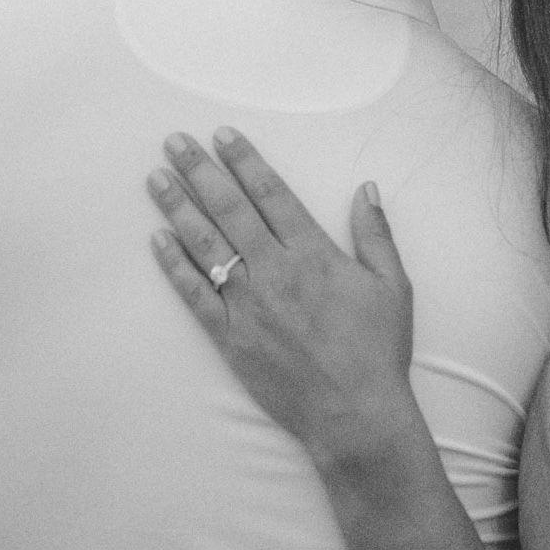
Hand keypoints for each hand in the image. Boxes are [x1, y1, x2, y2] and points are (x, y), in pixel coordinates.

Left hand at [148, 129, 419, 467]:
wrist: (355, 414)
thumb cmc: (378, 351)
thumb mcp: (393, 286)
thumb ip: (375, 233)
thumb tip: (366, 187)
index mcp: (315, 254)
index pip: (271, 193)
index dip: (244, 160)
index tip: (221, 135)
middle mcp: (276, 272)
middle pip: (229, 210)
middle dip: (199, 171)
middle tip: (173, 142)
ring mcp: (249, 305)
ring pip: (206, 245)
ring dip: (178, 208)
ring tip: (156, 179)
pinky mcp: (231, 338)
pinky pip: (195, 295)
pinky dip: (174, 266)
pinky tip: (157, 240)